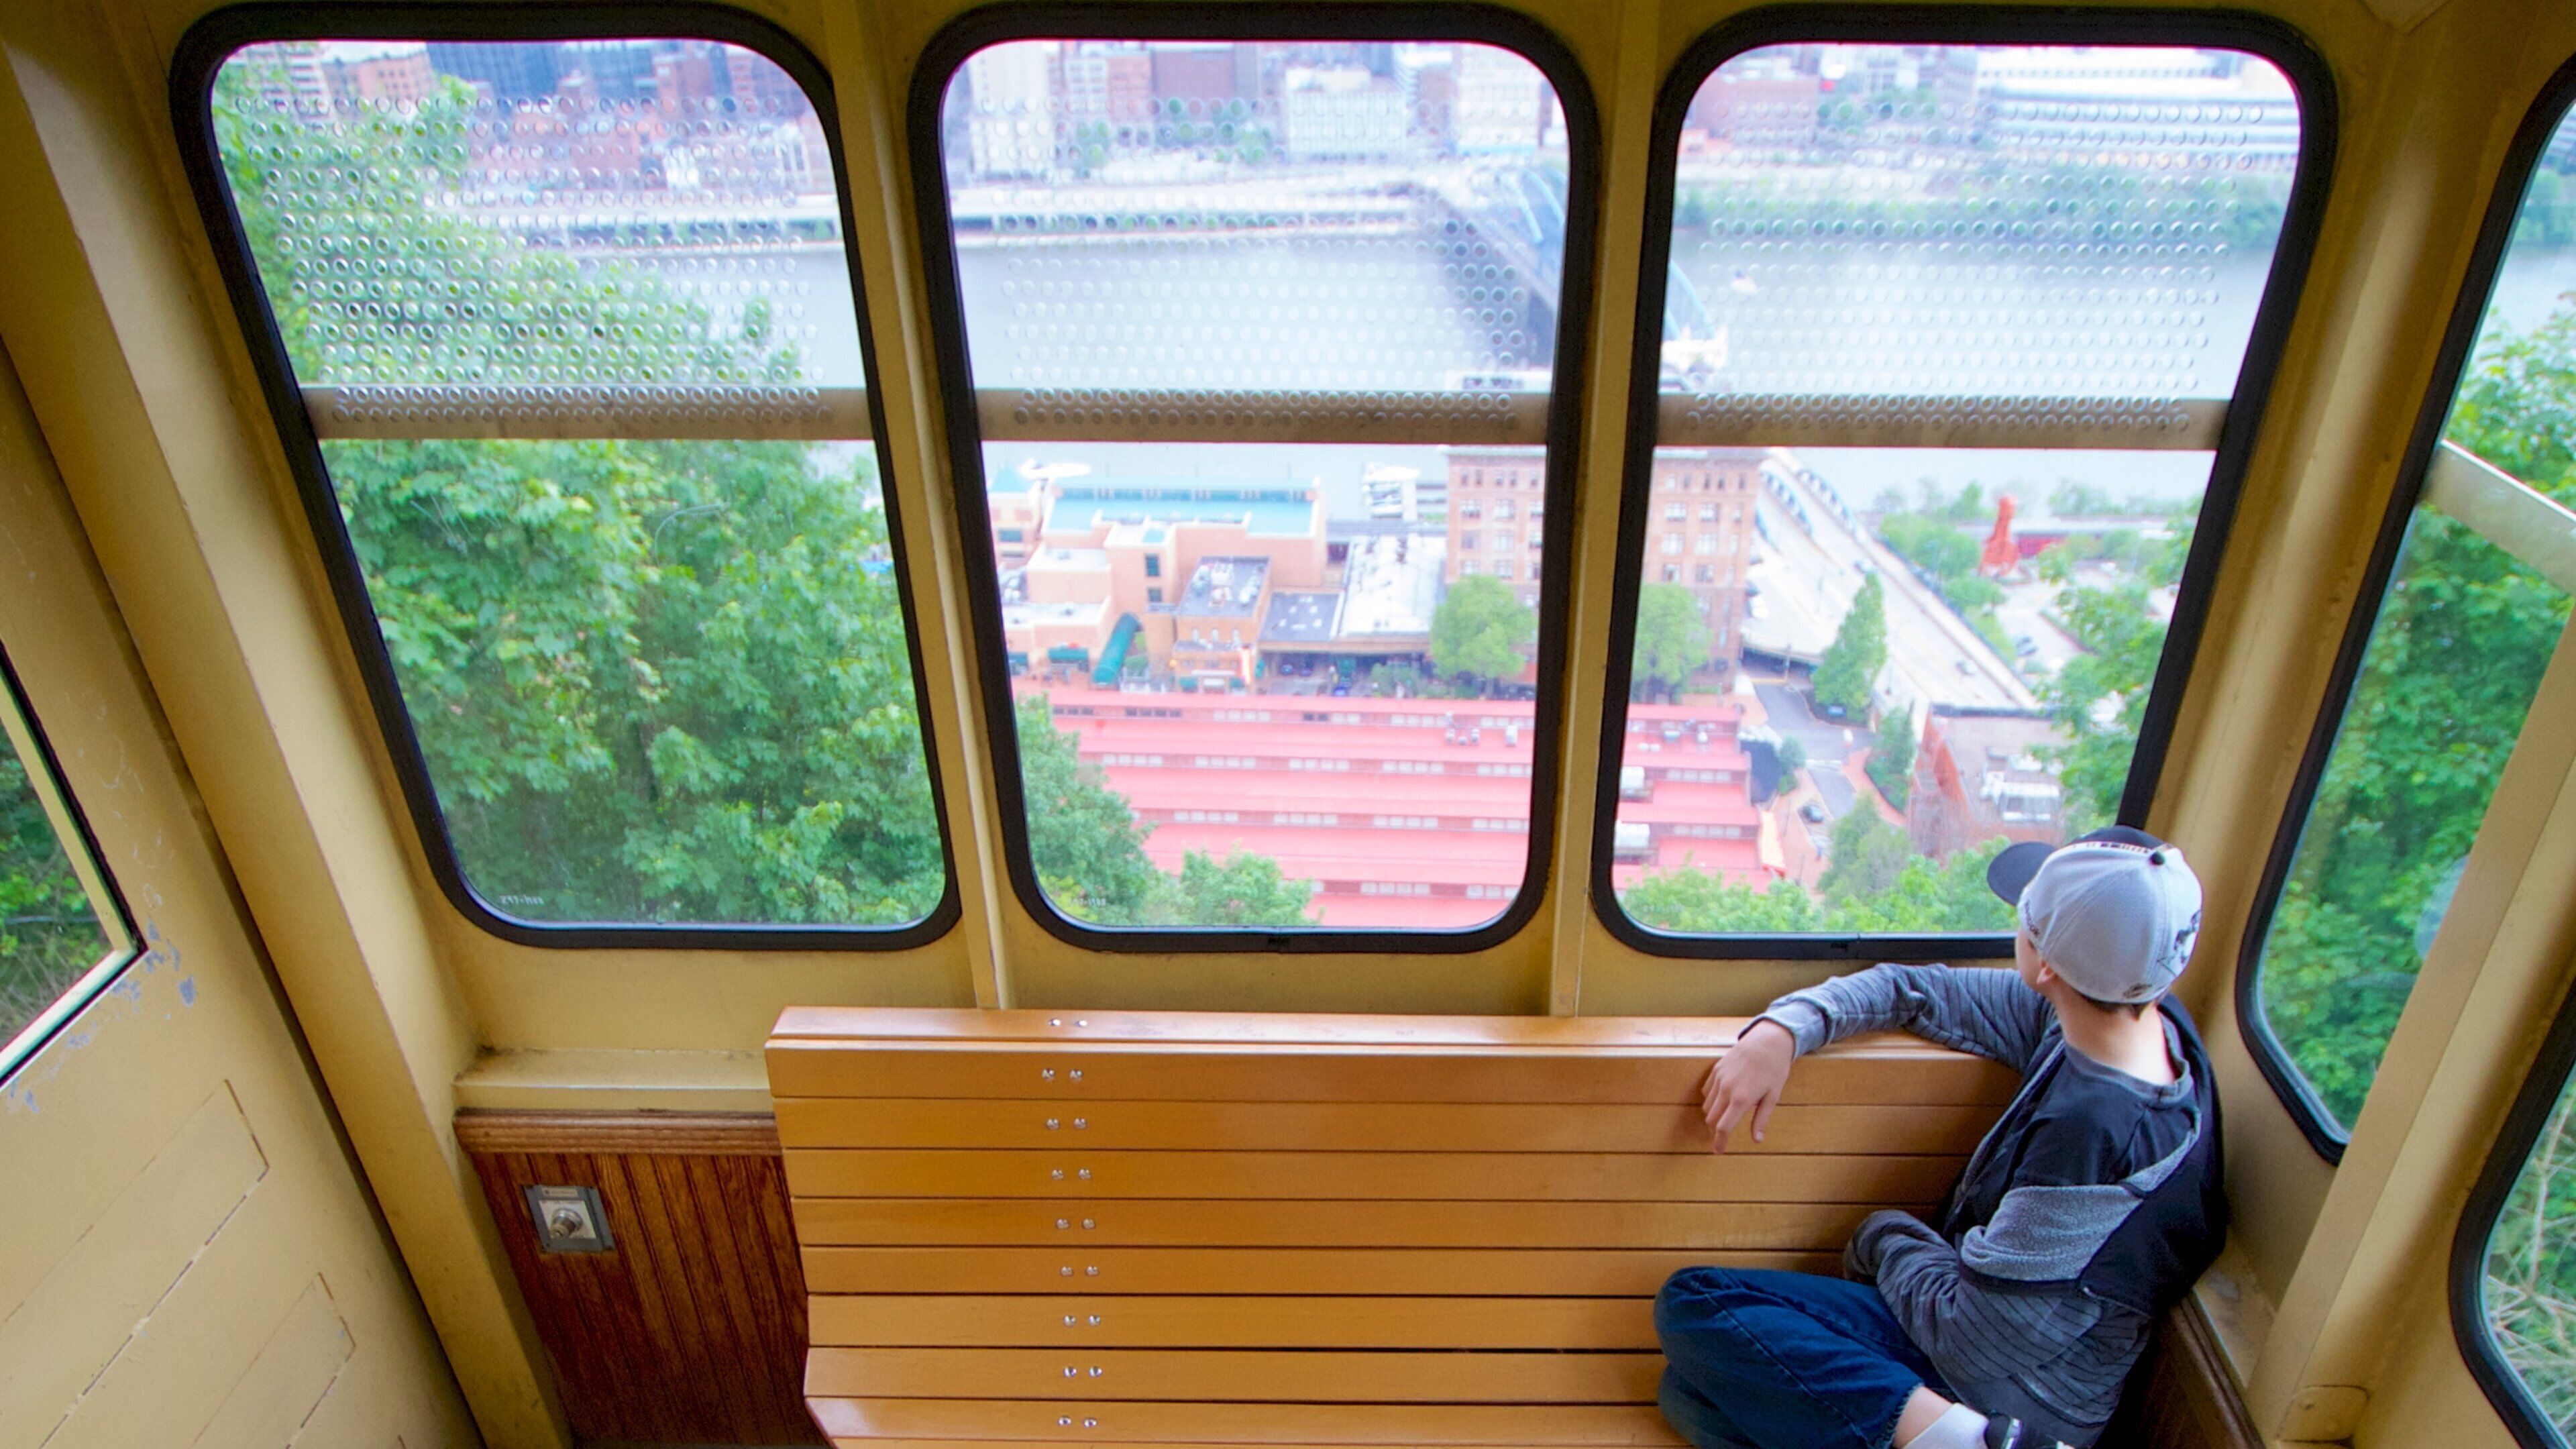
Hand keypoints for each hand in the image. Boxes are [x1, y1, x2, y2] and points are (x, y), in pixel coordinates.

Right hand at [1701, 1018, 1795, 1152]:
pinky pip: (1707, 1091)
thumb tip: (1756, 1140)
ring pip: (1707, 1106)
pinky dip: (1711, 1100)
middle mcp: (1726, 1090)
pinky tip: (1723, 1099)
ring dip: (1714, 1115)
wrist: (1767, 1040)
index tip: (1719, 1151)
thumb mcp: (1773, 1096)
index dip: (1720, 1142)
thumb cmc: (1774, 1069)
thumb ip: (1761, 1119)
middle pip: (1712, 1119)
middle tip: (1725, 1134)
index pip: (1724, 1127)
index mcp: (1742, 1099)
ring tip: (1726, 1116)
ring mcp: (1719, 1078)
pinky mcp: (1716, 1069)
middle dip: (1716, 1130)